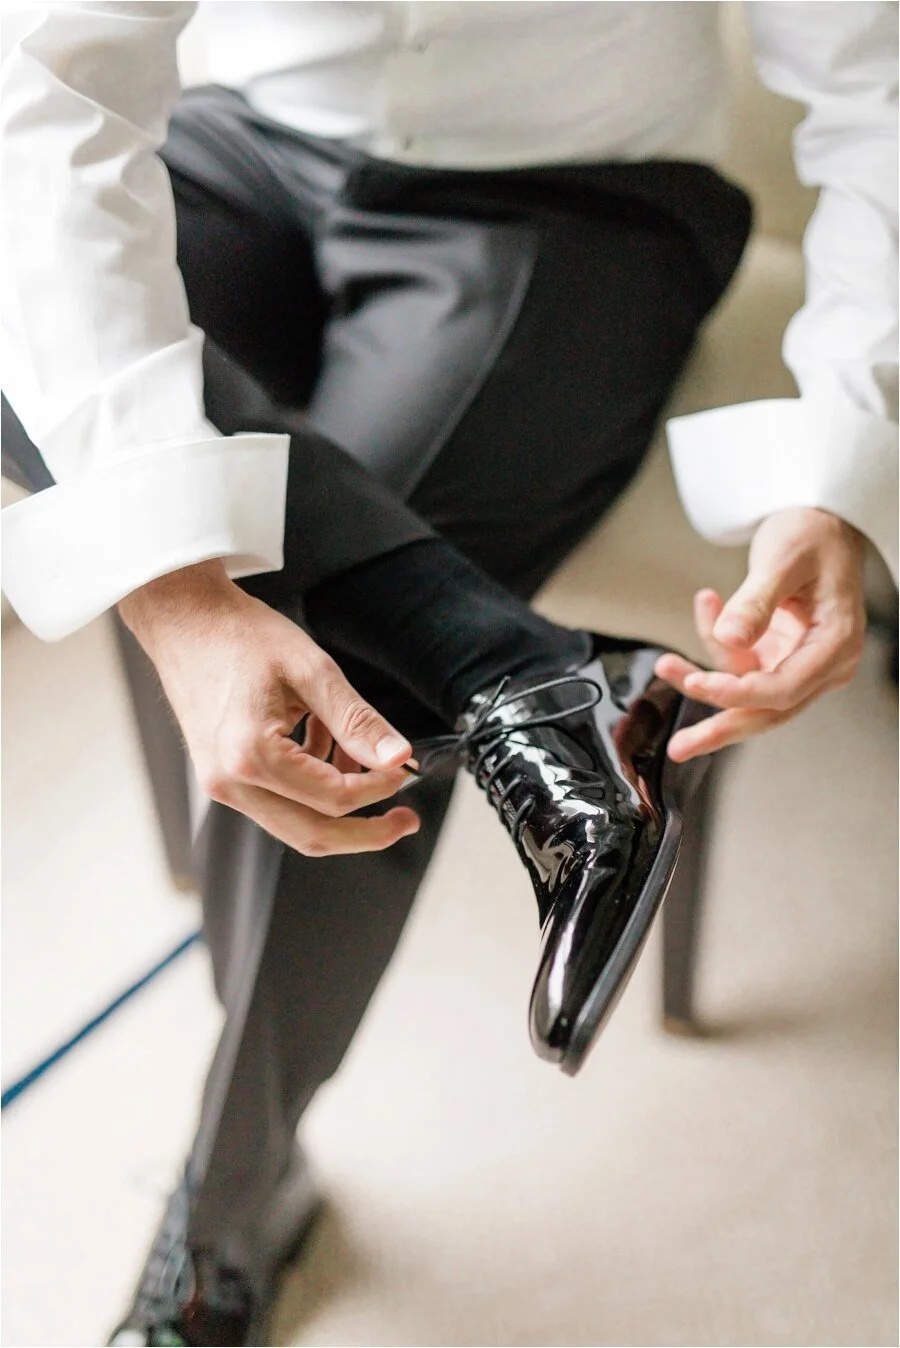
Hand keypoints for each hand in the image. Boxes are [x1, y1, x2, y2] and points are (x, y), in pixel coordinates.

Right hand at [118, 561, 419, 854]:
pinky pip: (276, 801)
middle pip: (312, 836)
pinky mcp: (222, 776)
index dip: (379, 788)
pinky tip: (330, 748)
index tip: (403, 768)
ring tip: (369, 767)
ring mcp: (221, 784)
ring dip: (338, 806)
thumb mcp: (312, 670)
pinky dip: (312, 786)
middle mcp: (230, 782)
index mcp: (251, 756)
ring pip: (295, 824)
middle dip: (366, 833)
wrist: (183, 619)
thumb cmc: (238, 635)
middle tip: (406, 821)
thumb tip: (398, 758)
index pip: (333, 798)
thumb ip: (357, 721)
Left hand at [655, 507, 866, 761]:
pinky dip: (714, 643)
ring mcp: (798, 661)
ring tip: (666, 663)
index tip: (699, 684)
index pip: (784, 690)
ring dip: (704, 679)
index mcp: (836, 644)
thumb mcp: (782, 560)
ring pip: (746, 692)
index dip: (739, 693)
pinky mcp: (778, 655)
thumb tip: (730, 638)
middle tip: (681, 747)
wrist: (820, 521)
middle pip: (768, 710)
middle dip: (720, 727)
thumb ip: (755, 601)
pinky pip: (738, 666)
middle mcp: (822, 662)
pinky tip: (706, 605)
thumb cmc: (813, 534)